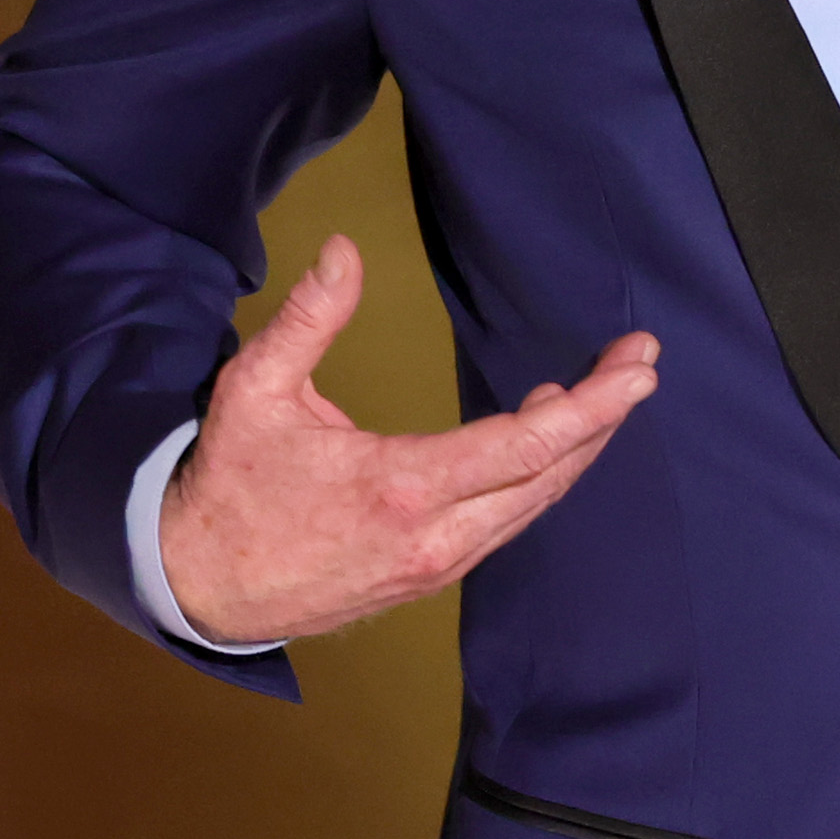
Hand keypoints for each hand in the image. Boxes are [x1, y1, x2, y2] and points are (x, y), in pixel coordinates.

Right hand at [156, 236, 658, 644]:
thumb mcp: (254, 391)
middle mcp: (436, 537)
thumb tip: (343, 250)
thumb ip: (307, 319)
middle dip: (604, 419)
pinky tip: (540, 439)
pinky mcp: (429, 577)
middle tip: (640, 363)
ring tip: (598, 392)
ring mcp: (437, 565)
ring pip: (532, 505)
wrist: (198, 589)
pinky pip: (505, 524)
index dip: (592, 406)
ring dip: (573, 450)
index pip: (526, 445)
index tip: (638, 369)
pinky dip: (536, 478)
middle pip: (549, 477)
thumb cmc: (228, 486)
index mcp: (402, 487)